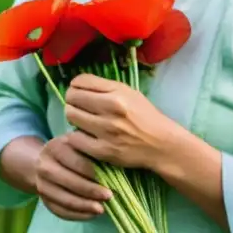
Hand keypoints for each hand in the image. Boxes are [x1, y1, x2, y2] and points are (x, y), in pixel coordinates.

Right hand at [35, 132, 113, 220]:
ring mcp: (41, 184)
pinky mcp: (43, 200)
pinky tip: (91, 214)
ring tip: (102, 208)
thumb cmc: (71, 150)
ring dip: (85, 206)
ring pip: (65, 199)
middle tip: (109, 196)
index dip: (94, 173)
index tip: (110, 180)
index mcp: (56, 147)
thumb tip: (112, 166)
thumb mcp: (79, 142)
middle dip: (91, 191)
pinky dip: (78, 215)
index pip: (77, 162)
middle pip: (70, 182)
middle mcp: (44, 165)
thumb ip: (91, 150)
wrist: (45, 160)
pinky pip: (61, 211)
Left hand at [63, 73, 179, 170]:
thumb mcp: (129, 92)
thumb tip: (76, 84)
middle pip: (72, 98)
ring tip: (83, 121)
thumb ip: (104, 87)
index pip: (80, 82)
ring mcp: (106, 131)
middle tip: (79, 107)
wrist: (161, 144)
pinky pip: (75, 139)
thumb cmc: (144, 115)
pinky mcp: (103, 151)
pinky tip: (85, 136)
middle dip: (72, 101)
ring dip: (74, 117)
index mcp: (118, 93)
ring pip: (71, 117)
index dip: (75, 85)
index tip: (78, 91)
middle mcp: (111, 109)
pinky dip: (77, 136)